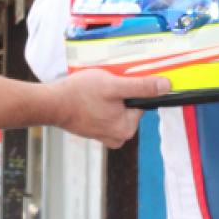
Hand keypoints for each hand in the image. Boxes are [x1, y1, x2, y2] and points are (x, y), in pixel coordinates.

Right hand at [44, 70, 169, 146]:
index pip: (140, 103)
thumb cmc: (80, 94)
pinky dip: (99, 105)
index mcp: (127, 129)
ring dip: (108, 98)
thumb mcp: (114, 86)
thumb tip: (166, 86)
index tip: (118, 82)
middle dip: (119, 94)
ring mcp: (104, 136)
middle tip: (105, 85)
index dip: (131, 89)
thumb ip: (142, 87)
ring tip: (95, 91)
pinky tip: (89, 98)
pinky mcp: (93, 132)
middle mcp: (118, 137)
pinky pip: (104, 114)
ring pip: (115, 110)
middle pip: (128, 107)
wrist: (52, 104)